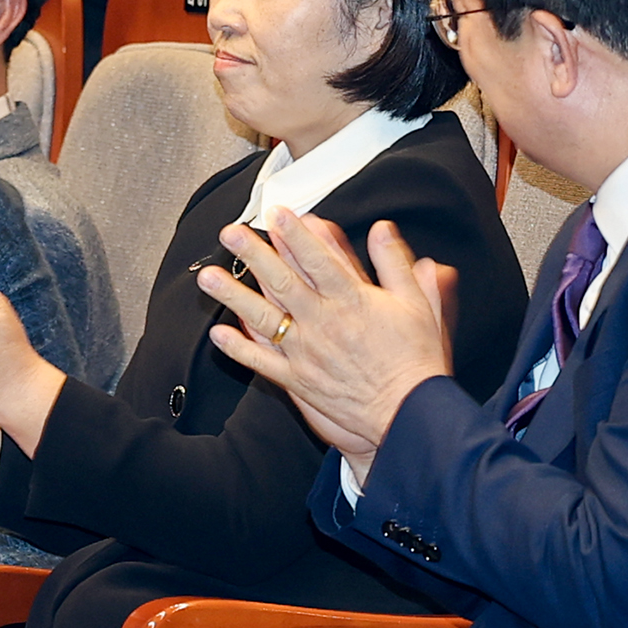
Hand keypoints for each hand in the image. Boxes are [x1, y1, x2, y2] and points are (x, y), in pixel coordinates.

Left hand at [193, 208, 459, 466]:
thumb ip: (396, 264)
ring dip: (234, 296)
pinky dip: (240, 348)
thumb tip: (383, 229)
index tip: (276, 213)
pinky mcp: (299, 380)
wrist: (408, 414)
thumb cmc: (415, 361)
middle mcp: (324, 323)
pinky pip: (263, 362)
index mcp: (353, 301)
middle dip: (254, 255)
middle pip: (283, 282)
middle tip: (230, 233)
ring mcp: (307, 353)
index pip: (318, 259)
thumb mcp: (417, 305)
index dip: (296, 233)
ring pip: (265, 318)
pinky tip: (219, 333)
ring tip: (209, 277)